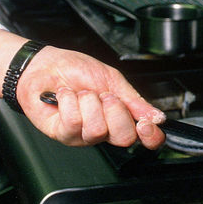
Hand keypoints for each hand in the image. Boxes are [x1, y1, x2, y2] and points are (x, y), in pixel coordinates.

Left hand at [15, 46, 165, 149]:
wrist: (46, 64)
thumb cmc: (75, 70)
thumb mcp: (112, 79)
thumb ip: (134, 100)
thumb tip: (156, 117)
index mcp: (120, 117)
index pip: (145, 138)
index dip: (150, 136)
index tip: (145, 124)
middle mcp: (104, 130)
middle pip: (124, 138)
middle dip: (115, 110)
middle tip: (104, 95)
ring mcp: (83, 135)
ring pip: (98, 130)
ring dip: (89, 102)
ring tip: (81, 93)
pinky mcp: (63, 134)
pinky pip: (74, 123)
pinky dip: (70, 101)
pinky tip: (65, 96)